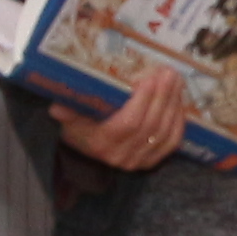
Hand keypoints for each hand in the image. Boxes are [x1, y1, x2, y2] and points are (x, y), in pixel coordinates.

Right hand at [48, 70, 188, 172]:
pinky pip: (171, 143)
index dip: (143, 100)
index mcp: (101, 143)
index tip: (150, 77)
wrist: (87, 155)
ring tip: (177, 82)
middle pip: (150, 124)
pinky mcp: (151, 162)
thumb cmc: (80, 129)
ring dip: (173, 104)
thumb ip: (67, 112)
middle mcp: (121, 155)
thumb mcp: (69, 119)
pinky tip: (179, 102)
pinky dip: (178, 121)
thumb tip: (57, 108)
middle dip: (163, 96)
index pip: (128, 123)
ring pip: (163, 132)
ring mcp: (138, 161)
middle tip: (170, 73)